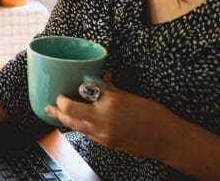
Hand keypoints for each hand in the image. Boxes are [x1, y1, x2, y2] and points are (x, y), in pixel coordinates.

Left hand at [44, 72, 177, 159]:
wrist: (167, 139)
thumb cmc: (154, 115)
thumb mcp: (131, 96)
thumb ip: (112, 88)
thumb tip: (101, 77)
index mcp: (111, 100)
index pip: (83, 90)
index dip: (74, 87)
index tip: (68, 84)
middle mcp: (103, 117)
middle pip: (69, 110)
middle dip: (58, 104)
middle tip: (53, 100)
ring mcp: (103, 133)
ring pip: (73, 125)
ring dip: (61, 118)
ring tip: (52, 112)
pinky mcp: (106, 143)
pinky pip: (86, 133)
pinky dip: (78, 127)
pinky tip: (73, 123)